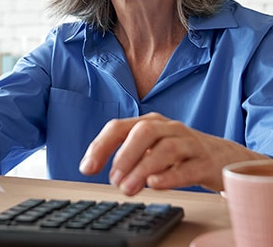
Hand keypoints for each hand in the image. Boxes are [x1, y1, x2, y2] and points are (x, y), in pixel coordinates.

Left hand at [79, 112, 265, 194]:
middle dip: (124, 155)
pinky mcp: (206, 162)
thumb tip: (93, 166)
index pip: (119, 127)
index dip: (100, 146)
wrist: (224, 157)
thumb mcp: (151, 148)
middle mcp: (168, 128)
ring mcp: (189, 143)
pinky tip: (155, 185)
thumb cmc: (180, 153)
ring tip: (128, 188)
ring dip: (142, 169)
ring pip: (165, 149)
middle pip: (143, 132)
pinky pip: (188, 167)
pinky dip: (170, 176)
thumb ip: (126, 155)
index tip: (86, 168)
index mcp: (150, 123)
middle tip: (112, 180)